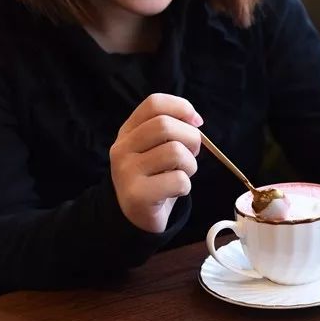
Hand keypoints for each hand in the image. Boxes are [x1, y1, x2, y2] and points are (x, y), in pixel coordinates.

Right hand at [110, 93, 202, 232]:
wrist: (136, 217)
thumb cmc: (155, 178)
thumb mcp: (156, 149)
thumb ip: (171, 131)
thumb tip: (195, 120)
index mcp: (128, 131)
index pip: (154, 103)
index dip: (181, 107)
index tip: (196, 123)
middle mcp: (122, 148)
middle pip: (165, 125)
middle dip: (191, 139)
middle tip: (193, 154)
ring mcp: (127, 171)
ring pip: (175, 152)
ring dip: (190, 165)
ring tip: (183, 174)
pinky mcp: (138, 194)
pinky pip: (178, 180)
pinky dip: (186, 186)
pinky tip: (175, 191)